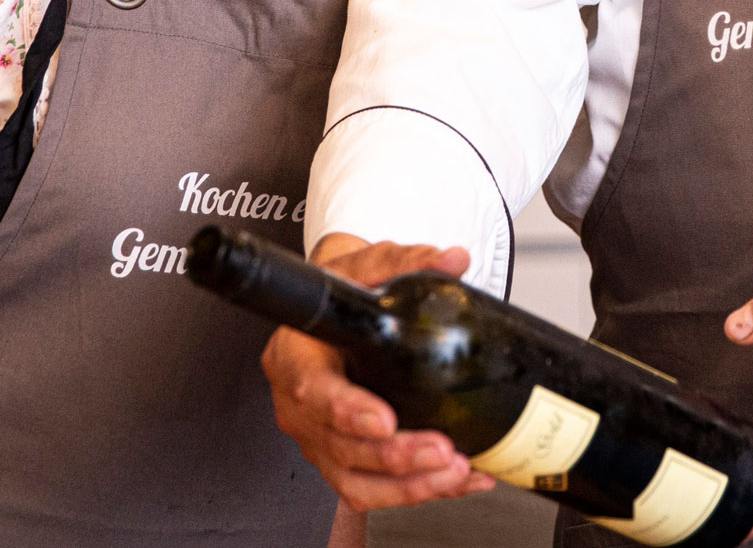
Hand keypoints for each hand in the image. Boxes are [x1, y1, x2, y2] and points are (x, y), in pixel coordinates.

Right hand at [262, 234, 496, 512]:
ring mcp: (318, 438)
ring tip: (456, 473)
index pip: (313, 391)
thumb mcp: (368, 265)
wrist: (339, 310)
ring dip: (409, 486)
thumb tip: (453, 258)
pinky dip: (416, 492)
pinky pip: (371, 490)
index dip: (347, 412)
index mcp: (294, 356)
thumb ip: (407, 260)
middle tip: (443, 450)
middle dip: (396, 457)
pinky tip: (458, 482)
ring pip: (355, 480)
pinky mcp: (340, 460)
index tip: (385, 422)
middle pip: (340, 446)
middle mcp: (299, 405)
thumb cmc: (344, 290)